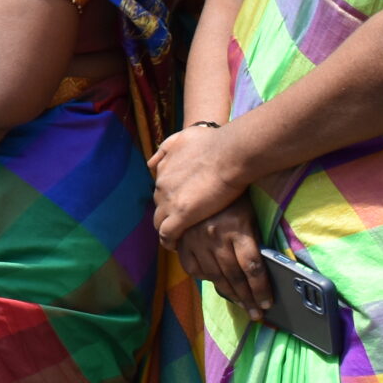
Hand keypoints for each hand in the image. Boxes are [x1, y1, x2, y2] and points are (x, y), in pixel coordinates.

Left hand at [149, 124, 249, 245]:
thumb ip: (166, 148)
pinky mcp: (181, 215)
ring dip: (166, 228)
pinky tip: (175, 245)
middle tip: (180, 222)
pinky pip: (167, 234)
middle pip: (159, 206)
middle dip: (167, 214)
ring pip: (159, 221)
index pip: (160, 190)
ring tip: (177, 237)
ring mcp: (169, 201)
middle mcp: (161, 185)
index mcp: (163, 169)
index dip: (169, 199)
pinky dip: (169, 241)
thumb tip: (153, 162)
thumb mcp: (183, 137)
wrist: (229, 153)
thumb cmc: (213, 141)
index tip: (178, 205)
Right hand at [177, 205, 270, 317]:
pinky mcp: (183, 241)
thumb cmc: (234, 194)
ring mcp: (197, 240)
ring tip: (241, 305)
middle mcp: (216, 237)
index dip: (261, 289)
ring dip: (230, 294)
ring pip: (215, 275)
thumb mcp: (250, 211)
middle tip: (256, 314)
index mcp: (237, 229)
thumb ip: (254, 237)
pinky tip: (215, 283)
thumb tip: (264, 266)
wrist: (204, 172)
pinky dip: (204, 278)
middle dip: (248, 299)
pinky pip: (193, 267)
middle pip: (235, 276)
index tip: (267, 304)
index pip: (252, 268)